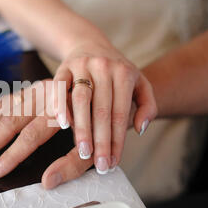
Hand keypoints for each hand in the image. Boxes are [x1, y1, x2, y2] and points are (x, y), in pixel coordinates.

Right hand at [0, 80, 95, 188]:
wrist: (111, 89)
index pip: (30, 136)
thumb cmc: (104, 125)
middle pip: (11, 120)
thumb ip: (74, 165)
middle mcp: (46, 95)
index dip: (12, 155)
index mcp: (62, 110)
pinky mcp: (34, 88)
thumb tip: (47, 181)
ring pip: (4, 106)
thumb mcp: (97, 146)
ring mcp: (37, 89)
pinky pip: (7, 99)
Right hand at [53, 41, 157, 173]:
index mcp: (125, 73)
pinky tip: (62, 124)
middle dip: (100, 140)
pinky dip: (60, 105)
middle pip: (102, 110)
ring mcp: (83, 66)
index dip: (117, 140)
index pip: (120, 113)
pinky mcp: (64, 67)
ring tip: (82, 151)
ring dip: (82, 128)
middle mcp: (104, 68)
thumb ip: (147, 105)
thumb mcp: (139, 83)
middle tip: (99, 164)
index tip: (113, 162)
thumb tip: (140, 128)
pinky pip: (60, 87)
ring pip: (81, 100)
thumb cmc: (116, 71)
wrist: (90, 44)